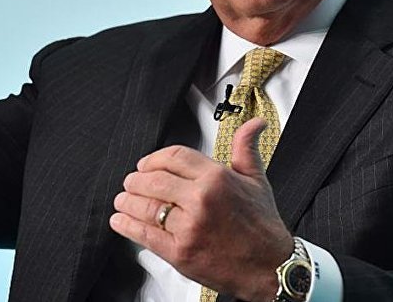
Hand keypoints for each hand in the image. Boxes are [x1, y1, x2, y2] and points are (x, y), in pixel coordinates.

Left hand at [110, 118, 293, 301]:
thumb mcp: (257, 181)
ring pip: (146, 207)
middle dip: (136, 180)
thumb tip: (252, 125)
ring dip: (127, 202)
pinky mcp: (180, 252)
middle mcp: (201, 199)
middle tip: (130, 182)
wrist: (271, 267)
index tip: (146, 165)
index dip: (154, 159)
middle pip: (154, 181)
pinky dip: (128, 226)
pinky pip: (145, 234)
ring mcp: (189, 226)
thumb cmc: (263, 227)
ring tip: (122, 200)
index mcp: (216, 178)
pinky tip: (121, 221)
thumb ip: (246, 149)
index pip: (173, 157)